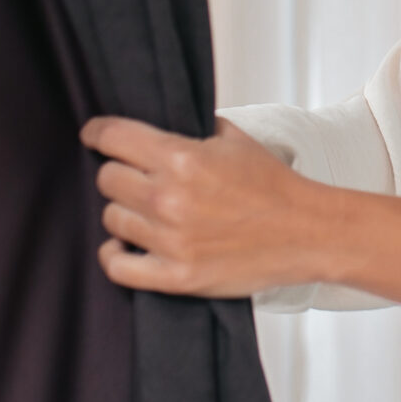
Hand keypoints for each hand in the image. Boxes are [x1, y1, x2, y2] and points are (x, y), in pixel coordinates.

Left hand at [86, 115, 324, 296]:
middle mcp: (169, 198)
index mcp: (182, 158)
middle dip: (118, 173)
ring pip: (111, 219)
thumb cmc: (273, 186)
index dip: (98, 132)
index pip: (113, 137)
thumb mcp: (234, 139)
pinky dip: (115, 254)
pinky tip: (125, 246)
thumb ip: (191, 129)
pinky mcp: (176, 276)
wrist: (306, 232)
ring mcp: (170, 240)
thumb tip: (156, 126)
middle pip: (106, 179)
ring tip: (146, 211)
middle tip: (136, 177)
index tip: (94, 135)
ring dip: (124, 212)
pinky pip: (117, 266)